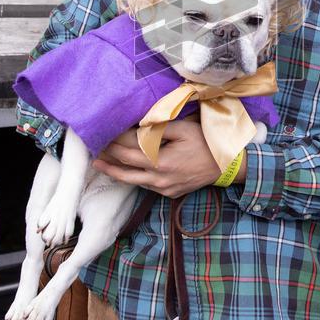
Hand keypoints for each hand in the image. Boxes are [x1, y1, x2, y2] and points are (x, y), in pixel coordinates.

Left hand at [92, 120, 220, 198]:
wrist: (225, 166)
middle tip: (94, 155)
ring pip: (134, 181)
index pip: (128, 153)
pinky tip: (128, 171)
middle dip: (108, 162)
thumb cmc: (205, 144)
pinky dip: (134, 177)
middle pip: (125, 172)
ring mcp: (163, 189)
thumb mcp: (183, 130)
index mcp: (160, 162)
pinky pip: (147, 185)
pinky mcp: (169, 194)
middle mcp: (158, 179)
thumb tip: (138, 126)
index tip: (103, 137)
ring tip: (102, 165)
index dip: (114, 146)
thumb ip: (158, 129)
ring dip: (117, 172)